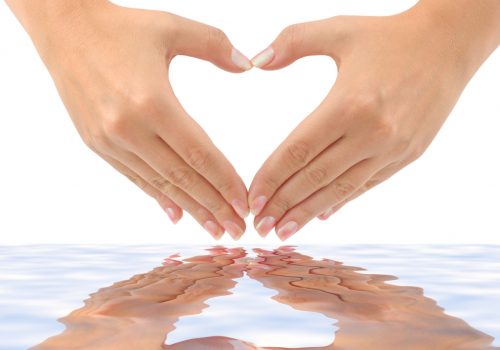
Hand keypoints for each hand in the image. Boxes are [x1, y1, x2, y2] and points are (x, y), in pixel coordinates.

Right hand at [6, 0, 252, 239]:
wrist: (63, 29)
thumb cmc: (119, 28)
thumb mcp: (171, 27)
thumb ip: (214, 45)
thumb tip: (249, 65)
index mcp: (152, 102)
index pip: (200, 154)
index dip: (225, 182)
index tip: (244, 204)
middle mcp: (129, 128)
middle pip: (182, 177)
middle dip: (213, 207)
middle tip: (237, 230)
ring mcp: (110, 140)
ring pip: (159, 183)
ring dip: (190, 209)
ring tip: (214, 229)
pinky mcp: (97, 144)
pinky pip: (134, 177)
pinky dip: (158, 197)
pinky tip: (176, 214)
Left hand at [33, 247, 246, 349]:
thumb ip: (197, 347)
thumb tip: (237, 343)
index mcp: (154, 321)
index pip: (197, 294)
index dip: (221, 282)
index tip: (241, 272)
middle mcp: (140, 301)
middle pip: (187, 277)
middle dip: (215, 265)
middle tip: (237, 254)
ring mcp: (125, 294)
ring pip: (168, 271)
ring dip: (195, 262)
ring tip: (217, 253)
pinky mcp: (111, 293)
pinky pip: (145, 274)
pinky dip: (166, 266)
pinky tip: (180, 259)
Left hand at [248, 0, 499, 239]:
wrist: (448, 46)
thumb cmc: (389, 37)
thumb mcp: (339, 29)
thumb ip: (292, 42)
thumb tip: (256, 62)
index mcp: (349, 104)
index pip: (298, 150)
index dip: (271, 178)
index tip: (252, 199)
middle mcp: (372, 133)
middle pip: (316, 178)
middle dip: (283, 205)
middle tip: (259, 226)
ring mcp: (392, 149)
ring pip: (341, 189)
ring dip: (308, 213)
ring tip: (283, 231)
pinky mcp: (407, 155)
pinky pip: (367, 185)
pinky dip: (341, 201)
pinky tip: (321, 215)